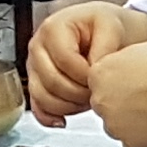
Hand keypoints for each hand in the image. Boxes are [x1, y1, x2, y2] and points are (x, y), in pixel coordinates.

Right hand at [28, 2, 146, 122]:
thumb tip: (94, 75)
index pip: (65, 61)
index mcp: (53, 28)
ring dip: (69, 106)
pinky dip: (50, 117)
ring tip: (90, 99)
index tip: (103, 77)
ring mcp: (34, 67)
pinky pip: (37, 107)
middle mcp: (38, 47)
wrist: (106, 31)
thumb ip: (103, 49)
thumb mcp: (112, 27)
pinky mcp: (37, 84)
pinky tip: (64, 120)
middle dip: (80, 93)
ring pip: (43, 97)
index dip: (86, 75)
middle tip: (99, 91)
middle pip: (52, 81)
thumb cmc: (106, 26)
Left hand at [83, 38, 146, 146]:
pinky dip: (145, 138)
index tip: (132, 86)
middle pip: (105, 106)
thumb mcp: (138, 51)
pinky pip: (133, 144)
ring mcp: (114, 124)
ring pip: (117, 127)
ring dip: (131, 123)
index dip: (118, 85)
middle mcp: (101, 100)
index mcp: (99, 74)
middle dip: (121, 105)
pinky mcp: (130, 143)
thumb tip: (122, 72)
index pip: (98, 83)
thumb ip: (120, 65)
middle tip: (146, 99)